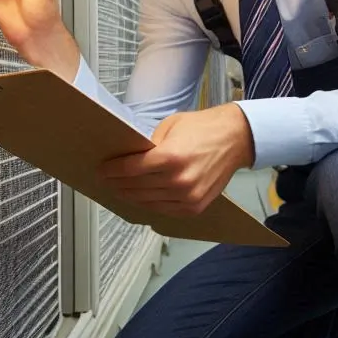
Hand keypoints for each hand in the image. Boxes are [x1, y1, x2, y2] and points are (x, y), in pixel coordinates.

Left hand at [97, 104, 254, 215]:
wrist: (235, 139)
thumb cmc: (202, 128)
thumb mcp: (170, 127)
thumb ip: (149, 145)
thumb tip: (129, 157)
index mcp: (170, 157)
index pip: (130, 169)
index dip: (112, 171)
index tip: (102, 170)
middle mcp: (178, 180)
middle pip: (137, 187)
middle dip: (118, 184)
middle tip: (107, 180)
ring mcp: (188, 197)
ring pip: (148, 201)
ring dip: (131, 196)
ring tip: (120, 190)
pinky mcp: (196, 207)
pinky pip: (165, 210)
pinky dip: (150, 205)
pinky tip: (140, 198)